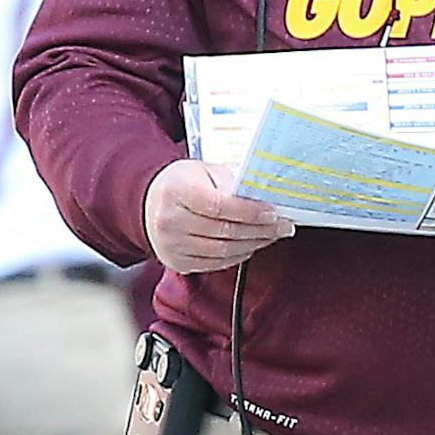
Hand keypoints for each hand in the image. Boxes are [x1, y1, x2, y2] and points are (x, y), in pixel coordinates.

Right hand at [143, 160, 294, 273]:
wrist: (150, 203)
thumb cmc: (183, 183)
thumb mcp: (205, 171)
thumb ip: (231, 184)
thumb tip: (264, 199)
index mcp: (177, 192)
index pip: (219, 206)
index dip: (250, 212)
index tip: (273, 213)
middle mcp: (169, 221)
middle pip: (223, 231)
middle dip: (260, 230)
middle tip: (284, 226)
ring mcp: (171, 245)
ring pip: (222, 251)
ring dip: (254, 244)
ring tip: (273, 235)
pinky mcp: (176, 262)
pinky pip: (214, 264)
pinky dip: (238, 256)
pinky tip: (252, 245)